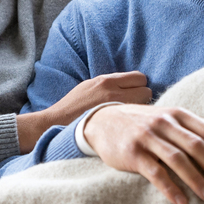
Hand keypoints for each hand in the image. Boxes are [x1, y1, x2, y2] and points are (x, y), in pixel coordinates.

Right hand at [15, 72, 151, 152]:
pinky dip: (135, 121)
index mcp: (106, 81)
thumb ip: (110, 84)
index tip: (136, 93)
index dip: (140, 85)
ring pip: (144, 106)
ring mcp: (114, 108)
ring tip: (132, 117)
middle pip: (146, 90)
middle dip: (144, 97)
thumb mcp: (90, 86)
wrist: (57, 122)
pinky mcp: (114, 123)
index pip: (139, 77)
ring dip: (142, 110)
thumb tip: (129, 84)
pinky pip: (135, 119)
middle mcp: (113, 91)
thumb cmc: (74, 105)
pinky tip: (128, 125)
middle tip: (136, 106)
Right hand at [83, 104, 203, 203]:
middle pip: (196, 146)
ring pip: (178, 159)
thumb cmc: (144, 122)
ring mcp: (147, 137)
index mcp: (178, 114)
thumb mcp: (172, 118)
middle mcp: (164, 122)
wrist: (102, 120)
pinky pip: (155, 172)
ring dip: (196, 179)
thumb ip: (202, 123)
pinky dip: (170, 188)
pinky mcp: (132, 153)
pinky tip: (182, 201)